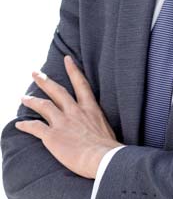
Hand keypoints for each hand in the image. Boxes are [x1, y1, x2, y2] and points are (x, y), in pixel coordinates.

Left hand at [15, 55, 123, 178]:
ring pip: (44, 106)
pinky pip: (36, 128)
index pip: (80, 83)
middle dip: (45, 81)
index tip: (67, 59)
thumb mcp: (106, 127)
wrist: (103, 158)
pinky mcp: (53, 136)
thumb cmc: (108, 147)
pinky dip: (26, 126)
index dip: (73, 70)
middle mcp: (75, 111)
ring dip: (32, 101)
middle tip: (35, 73)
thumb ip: (97, 123)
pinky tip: (19, 125)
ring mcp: (63, 122)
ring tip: (24, 97)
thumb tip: (96, 127)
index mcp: (90, 107)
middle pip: (57, 91)